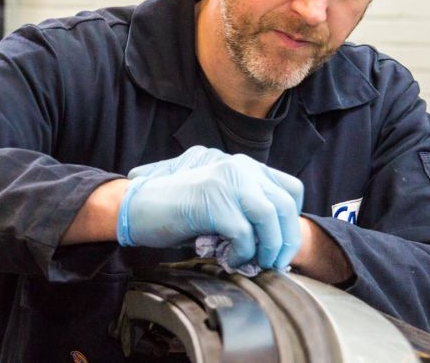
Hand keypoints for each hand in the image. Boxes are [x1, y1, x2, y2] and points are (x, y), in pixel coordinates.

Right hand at [117, 146, 303, 268]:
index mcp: (245, 166)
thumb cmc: (176, 209)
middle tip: (275, 263)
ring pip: (269, 217)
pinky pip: (244, 233)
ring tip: (254, 263)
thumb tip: (277, 242)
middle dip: (285, 240)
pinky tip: (229, 259)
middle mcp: (240, 167)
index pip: (291, 189)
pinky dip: (241, 253)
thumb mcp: (220, 201)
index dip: (292, 220)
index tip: (282, 244)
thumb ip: (247, 209)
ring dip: (267, 248)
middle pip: (285, 205)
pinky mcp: (213, 200)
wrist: (137, 206)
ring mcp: (227, 180)